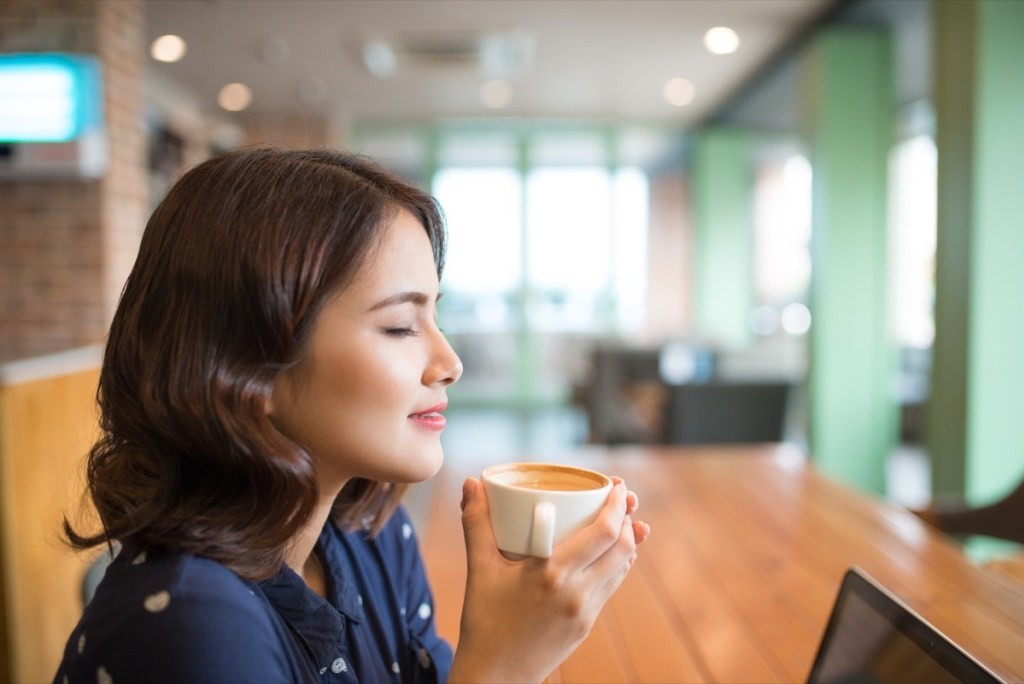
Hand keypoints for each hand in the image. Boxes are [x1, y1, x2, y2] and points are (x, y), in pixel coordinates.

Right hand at [450, 475, 649, 682]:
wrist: (495, 677)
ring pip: (622, 567)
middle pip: (622, 547)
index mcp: (552, 573)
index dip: (617, 506)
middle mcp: (577, 592)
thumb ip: (476, 523)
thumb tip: (472, 483)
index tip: (616, 484)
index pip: (604, 533)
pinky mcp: (587, 624)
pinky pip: (611, 585)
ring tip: (623, 519)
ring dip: (627, 540)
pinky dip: (617, 563)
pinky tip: (610, 552)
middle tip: (621, 497)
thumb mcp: (479, 569)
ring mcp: (586, 611)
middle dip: (627, 518)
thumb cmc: (484, 622)